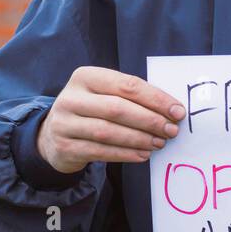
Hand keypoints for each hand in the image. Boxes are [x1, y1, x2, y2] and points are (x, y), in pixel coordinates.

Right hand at [37, 66, 185, 174]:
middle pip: (118, 108)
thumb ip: (131, 97)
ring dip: (140, 138)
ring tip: (159, 143)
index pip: (126, 85)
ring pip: (109, 131)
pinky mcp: (65, 146)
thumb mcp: (104, 94)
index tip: (177, 111)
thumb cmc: (91, 110)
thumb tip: (171, 110)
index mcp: (86, 76)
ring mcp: (64, 122)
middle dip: (150, 120)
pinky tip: (142, 154)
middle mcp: (71, 97)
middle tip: (171, 130)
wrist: (53, 135)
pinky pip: (100, 151)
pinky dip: (125, 154)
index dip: (155, 99)